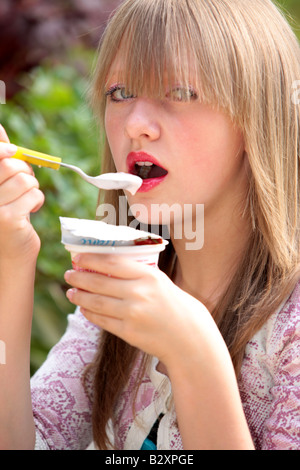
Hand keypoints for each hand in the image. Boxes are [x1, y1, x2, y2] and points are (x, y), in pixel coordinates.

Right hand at [0, 125, 44, 260]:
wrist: (8, 256)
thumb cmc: (6, 216)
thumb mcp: (1, 187)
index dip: (3, 149)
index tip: (13, 151)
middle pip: (8, 165)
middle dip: (24, 170)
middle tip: (27, 183)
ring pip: (24, 180)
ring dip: (33, 188)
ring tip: (28, 200)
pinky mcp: (7, 219)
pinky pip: (33, 195)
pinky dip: (37, 200)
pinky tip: (30, 211)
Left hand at [64, 253, 211, 366]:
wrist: (188, 337)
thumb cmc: (173, 305)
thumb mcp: (159, 281)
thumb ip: (135, 273)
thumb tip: (104, 266)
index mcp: (149, 276)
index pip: (112, 263)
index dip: (91, 259)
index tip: (77, 257)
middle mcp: (140, 293)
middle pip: (100, 282)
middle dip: (79, 278)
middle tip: (68, 275)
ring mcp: (133, 314)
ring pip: (96, 302)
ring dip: (80, 296)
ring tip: (71, 292)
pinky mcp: (129, 332)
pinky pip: (102, 321)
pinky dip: (89, 314)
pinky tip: (84, 309)